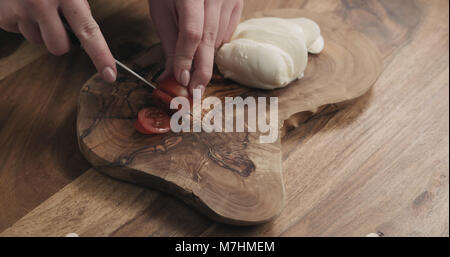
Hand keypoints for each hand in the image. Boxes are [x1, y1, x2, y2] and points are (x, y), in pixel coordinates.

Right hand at [0, 0, 116, 82]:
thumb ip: (78, 5)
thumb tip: (87, 32)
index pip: (89, 31)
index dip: (101, 55)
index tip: (110, 75)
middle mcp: (42, 3)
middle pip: (59, 48)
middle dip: (60, 39)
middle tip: (56, 19)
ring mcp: (19, 9)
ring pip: (36, 41)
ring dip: (38, 28)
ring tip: (33, 5)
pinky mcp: (1, 15)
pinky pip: (16, 31)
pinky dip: (19, 21)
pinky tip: (18, 4)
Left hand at [148, 0, 242, 94]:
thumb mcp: (162, 13)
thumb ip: (170, 45)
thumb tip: (173, 76)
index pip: (192, 32)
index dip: (187, 58)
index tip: (181, 79)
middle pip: (210, 39)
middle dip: (202, 69)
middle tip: (195, 90)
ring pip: (219, 39)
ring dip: (207, 56)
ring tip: (194, 64)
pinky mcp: (237, 3)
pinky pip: (228, 34)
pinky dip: (216, 44)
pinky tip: (206, 41)